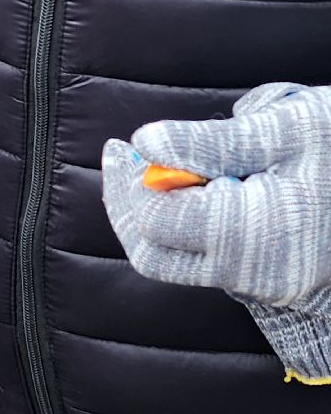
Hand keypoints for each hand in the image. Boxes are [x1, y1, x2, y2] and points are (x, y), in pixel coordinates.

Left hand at [102, 83, 330, 381]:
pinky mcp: (273, 282)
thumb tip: (147, 142)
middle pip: (155, 254)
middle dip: (129, 208)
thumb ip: (212, 142)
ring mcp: (265, 283)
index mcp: (256, 236)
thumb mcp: (290, 129)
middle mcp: (255, 274)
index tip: (122, 147)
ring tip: (161, 166)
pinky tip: (199, 185)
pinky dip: (190, 225)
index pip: (156, 221)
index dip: (129, 184)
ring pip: (178, 260)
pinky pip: (210, 259)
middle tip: (123, 161)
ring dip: (157, 216)